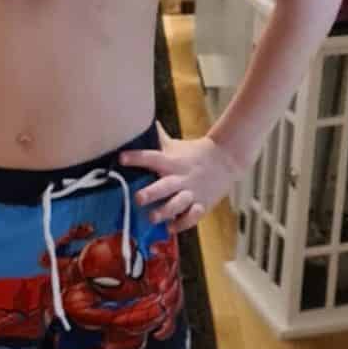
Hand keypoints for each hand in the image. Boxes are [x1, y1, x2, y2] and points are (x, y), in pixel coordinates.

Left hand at [120, 128, 242, 233]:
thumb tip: (139, 119)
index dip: (136, 158)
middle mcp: (180, 178)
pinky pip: (192, 217)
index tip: (121, 158)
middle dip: (151, 193)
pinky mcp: (201, 204)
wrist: (226, 159)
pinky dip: (183, 224)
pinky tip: (171, 228)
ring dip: (165, 212)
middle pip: (164, 186)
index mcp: (171, 162)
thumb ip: (157, 138)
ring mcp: (191, 192)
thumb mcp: (174, 145)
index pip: (151, 158)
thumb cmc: (193, 153)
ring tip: (153, 218)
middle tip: (138, 199)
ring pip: (178, 204)